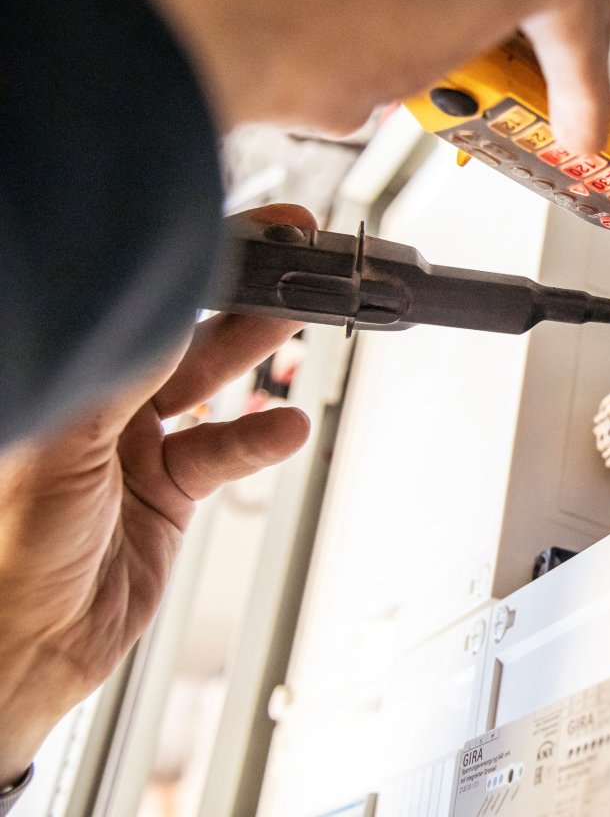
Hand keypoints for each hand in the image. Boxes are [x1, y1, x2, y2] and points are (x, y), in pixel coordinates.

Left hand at [0, 205, 315, 785]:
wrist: (24, 653)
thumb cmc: (8, 556)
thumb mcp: (63, 454)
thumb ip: (116, 382)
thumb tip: (161, 311)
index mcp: (53, 383)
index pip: (125, 304)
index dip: (184, 265)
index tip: (238, 236)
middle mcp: (88, 404)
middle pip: (172, 331)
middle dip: (231, 294)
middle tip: (288, 260)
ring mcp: (127, 446)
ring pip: (203, 382)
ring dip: (252, 355)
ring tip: (299, 321)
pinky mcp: (163, 490)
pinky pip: (221, 451)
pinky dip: (259, 438)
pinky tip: (288, 426)